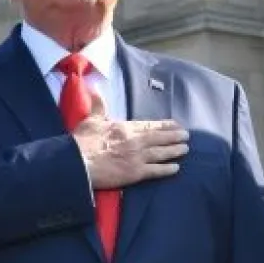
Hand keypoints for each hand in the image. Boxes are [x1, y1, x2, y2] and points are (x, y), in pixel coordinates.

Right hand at [71, 95, 188, 188]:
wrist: (77, 163)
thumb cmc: (82, 142)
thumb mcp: (90, 120)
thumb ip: (98, 106)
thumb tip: (95, 89)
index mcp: (125, 128)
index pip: (149, 125)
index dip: (164, 125)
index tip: (175, 124)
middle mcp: (135, 141)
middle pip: (159, 138)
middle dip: (174, 136)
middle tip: (186, 135)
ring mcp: (137, 157)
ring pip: (161, 153)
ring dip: (174, 150)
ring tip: (185, 149)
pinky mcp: (135, 173)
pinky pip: (156, 171)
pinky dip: (167, 169)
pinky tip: (176, 168)